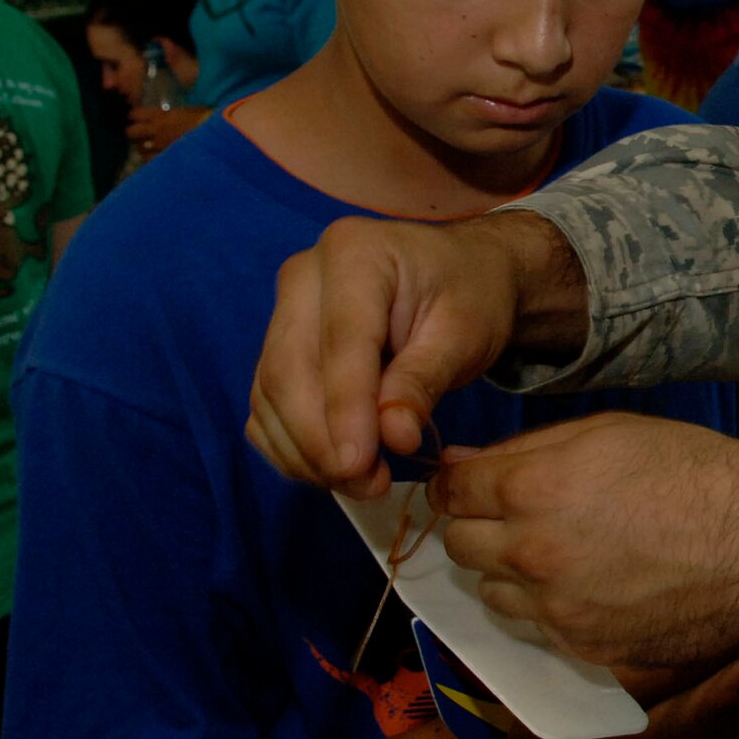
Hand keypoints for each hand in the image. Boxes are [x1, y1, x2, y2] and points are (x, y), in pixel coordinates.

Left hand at [125, 103, 209, 155]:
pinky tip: (157, 158)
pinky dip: (151, 159)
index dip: (136, 116)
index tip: (140, 118)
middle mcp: (156, 130)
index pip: (134, 114)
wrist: (217, 136)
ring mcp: (160, 146)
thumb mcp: (187, 110)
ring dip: (143, 147)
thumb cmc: (206, 120)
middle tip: (142, 134)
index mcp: (161, 115)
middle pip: (131, 132)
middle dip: (135, 133)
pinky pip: (149, 161)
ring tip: (150, 148)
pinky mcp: (165, 159)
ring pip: (138, 149)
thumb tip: (164, 115)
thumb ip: (171, 114)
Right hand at [245, 210, 584, 498]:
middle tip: (366, 485)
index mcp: (354, 253)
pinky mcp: (279, 347)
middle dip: (320, 441)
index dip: (344, 408)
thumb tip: (394, 437)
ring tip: (362, 484)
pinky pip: (268, 406)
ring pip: (271, 395)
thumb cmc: (470, 295)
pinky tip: (336, 471)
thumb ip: (424, 380)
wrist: (464, 274)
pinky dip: (294, 446)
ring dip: (306, 452)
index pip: (339, 341)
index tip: (359, 464)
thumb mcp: (465, 332)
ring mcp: (284, 311)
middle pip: (289, 370)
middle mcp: (304, 277)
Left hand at [438, 413, 738, 666]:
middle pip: (460, 546)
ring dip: (509, 573)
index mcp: (532, 488)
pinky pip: (537, 629)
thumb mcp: (611, 432)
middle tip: (518, 516)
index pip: (450, 491)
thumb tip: (460, 461)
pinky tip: (591, 586)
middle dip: (479, 527)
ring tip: (558, 555)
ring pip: (491, 594)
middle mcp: (531, 554)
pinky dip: (550, 608)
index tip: (474, 485)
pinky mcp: (584, 650)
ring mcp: (556, 610)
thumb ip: (528, 448)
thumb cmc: (696, 471)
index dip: (458, 484)